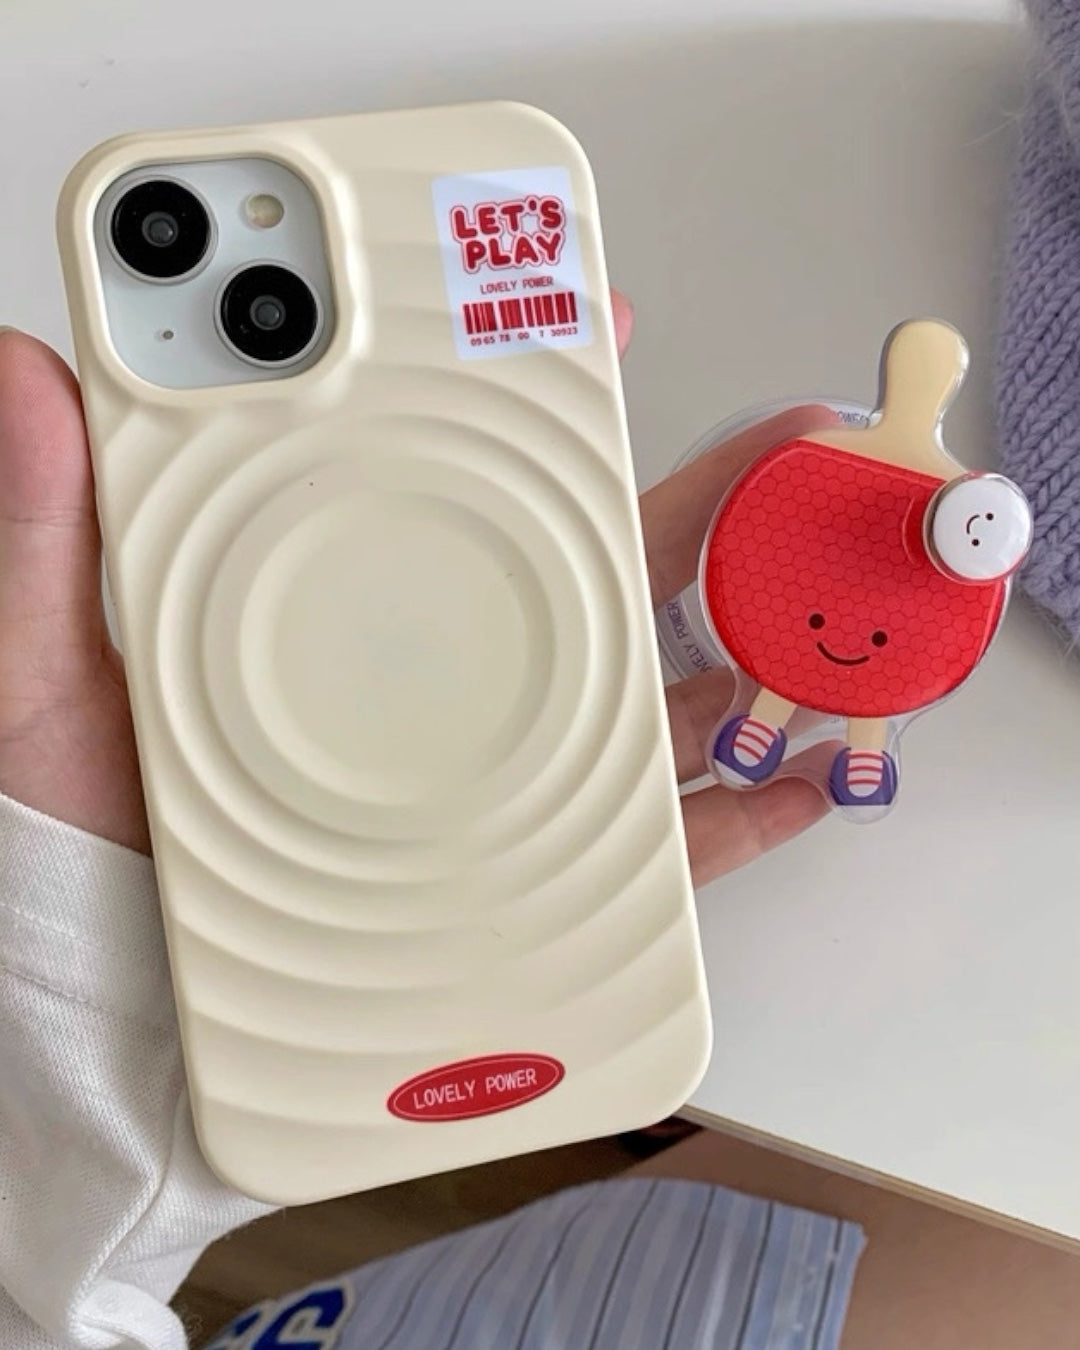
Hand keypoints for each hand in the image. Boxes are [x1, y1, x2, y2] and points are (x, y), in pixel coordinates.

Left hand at [0, 301, 824, 881]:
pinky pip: (658, 852)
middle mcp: (443, 687)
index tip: (590, 314)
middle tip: (786, 440)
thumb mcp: (55, 669)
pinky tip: (799, 779)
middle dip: (704, 499)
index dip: (534, 389)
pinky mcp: (528, 891)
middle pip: (594, 575)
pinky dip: (741, 819)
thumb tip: (31, 373)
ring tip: (824, 590)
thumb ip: (50, 529)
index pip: (460, 481)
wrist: (111, 1002)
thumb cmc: (87, 836)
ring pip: (651, 695)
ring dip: (751, 641)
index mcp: (352, 608)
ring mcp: (496, 786)